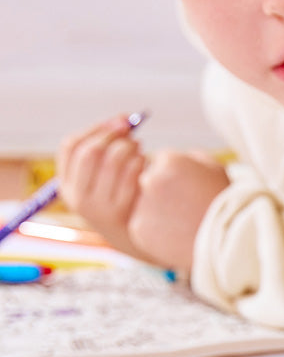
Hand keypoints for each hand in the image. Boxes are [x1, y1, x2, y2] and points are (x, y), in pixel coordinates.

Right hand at [56, 115, 145, 255]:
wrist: (131, 236)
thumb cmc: (118, 195)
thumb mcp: (101, 176)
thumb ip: (106, 148)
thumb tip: (125, 119)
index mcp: (65, 184)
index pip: (71, 145)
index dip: (97, 129)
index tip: (120, 122)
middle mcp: (76, 196)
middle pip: (90, 151)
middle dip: (114, 136)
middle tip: (132, 132)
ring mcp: (96, 206)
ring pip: (111, 160)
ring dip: (129, 147)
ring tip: (139, 148)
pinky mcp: (119, 212)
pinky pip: (130, 175)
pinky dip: (139, 162)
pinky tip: (145, 163)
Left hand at [128, 150, 229, 271]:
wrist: (227, 241)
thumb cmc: (226, 204)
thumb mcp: (216, 168)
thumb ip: (192, 157)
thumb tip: (180, 156)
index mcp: (170, 161)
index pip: (162, 161)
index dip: (177, 176)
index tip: (190, 190)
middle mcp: (151, 179)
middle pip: (149, 181)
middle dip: (163, 192)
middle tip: (186, 208)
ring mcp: (142, 205)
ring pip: (143, 203)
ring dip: (157, 211)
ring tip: (183, 223)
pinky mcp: (138, 228)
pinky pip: (141, 225)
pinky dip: (154, 231)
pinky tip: (175, 235)